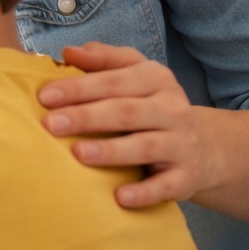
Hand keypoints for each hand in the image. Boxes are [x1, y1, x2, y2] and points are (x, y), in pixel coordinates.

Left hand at [38, 42, 201, 207]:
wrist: (203, 146)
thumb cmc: (149, 104)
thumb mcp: (133, 73)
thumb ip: (102, 59)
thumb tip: (69, 52)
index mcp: (155, 79)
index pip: (114, 81)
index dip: (79, 87)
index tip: (44, 96)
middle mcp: (171, 109)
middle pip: (125, 112)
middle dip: (87, 117)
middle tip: (51, 124)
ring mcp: (181, 144)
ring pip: (145, 146)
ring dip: (111, 151)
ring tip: (78, 154)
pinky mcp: (186, 177)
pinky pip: (166, 186)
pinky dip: (144, 192)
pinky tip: (119, 197)